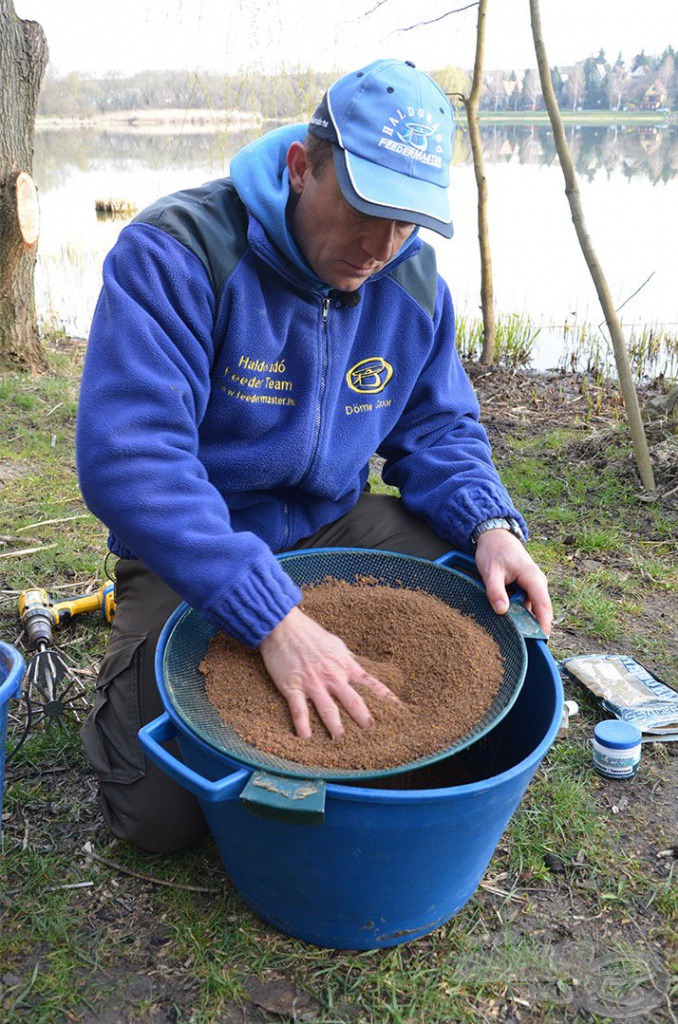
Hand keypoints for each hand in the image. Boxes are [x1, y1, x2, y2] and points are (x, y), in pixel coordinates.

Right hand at [258, 606, 399, 739]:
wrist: (283, 626)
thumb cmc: (310, 634)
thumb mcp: (335, 644)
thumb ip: (347, 660)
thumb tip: (358, 668)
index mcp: (345, 664)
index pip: (371, 683)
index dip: (386, 698)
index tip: (398, 711)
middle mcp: (332, 675)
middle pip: (353, 701)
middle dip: (364, 718)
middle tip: (373, 734)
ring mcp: (312, 682)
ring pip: (328, 709)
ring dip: (336, 727)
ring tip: (342, 742)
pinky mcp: (292, 686)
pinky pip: (299, 710)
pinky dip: (303, 725)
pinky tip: (306, 739)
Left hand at [474, 529, 552, 635]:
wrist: (494, 536)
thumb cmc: (494, 551)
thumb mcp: (491, 571)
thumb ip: (495, 591)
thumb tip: (501, 611)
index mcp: (533, 579)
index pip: (544, 606)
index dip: (544, 625)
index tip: (542, 640)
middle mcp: (537, 583)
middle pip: (540, 610)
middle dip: (534, 627)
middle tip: (524, 645)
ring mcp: (532, 585)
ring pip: (532, 608)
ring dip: (525, 620)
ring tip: (514, 637)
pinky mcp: (525, 587)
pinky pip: (525, 603)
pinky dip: (518, 613)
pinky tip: (508, 621)